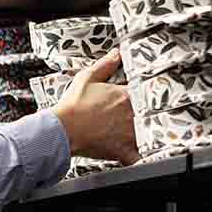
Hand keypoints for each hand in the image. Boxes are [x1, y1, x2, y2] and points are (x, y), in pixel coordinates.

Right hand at [53, 49, 138, 165]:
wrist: (61, 130)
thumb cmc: (72, 107)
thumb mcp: (87, 78)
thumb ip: (105, 65)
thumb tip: (115, 55)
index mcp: (126, 95)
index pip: (146, 92)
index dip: (145, 95)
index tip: (143, 97)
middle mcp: (132, 113)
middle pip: (151, 113)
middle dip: (147, 114)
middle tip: (143, 115)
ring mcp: (129, 133)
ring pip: (149, 133)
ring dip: (147, 133)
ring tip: (144, 133)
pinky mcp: (123, 150)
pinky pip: (140, 155)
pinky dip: (142, 155)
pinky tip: (142, 153)